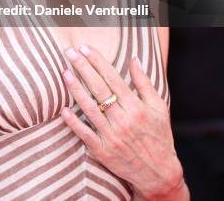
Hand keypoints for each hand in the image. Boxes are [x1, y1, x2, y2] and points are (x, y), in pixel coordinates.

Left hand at [61, 45, 188, 199]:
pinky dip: (73, 123)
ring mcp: (112, 137)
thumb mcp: (158, 107)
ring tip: (65, 73)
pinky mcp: (103, 152)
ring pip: (90, 109)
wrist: (160, 174)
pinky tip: (63, 110)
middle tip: (70, 52)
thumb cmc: (160, 136)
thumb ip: (144, 82)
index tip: (85, 48)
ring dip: (76, 90)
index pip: (113, 78)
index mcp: (136, 107)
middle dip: (84, 68)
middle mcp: (123, 120)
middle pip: (99, 89)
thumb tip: (134, 58)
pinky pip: (85, 135)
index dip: (98, 62)